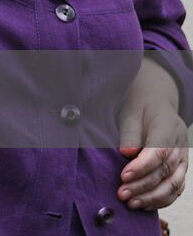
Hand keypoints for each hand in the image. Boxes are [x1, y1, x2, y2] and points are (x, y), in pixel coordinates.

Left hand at [117, 59, 187, 210]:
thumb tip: (126, 154)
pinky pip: (176, 188)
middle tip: (122, 194)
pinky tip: (144, 204)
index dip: (142, 167)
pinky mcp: (181, 169)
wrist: (155, 101)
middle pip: (165, 170)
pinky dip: (162, 200)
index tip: (123, 176)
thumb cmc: (140, 107)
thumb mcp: (130, 113)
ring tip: (131, 203)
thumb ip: (129, 133)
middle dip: (143, 186)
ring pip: (173, 184)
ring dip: (152, 197)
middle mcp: (180, 144)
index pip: (159, 151)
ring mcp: (183, 158)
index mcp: (168, 126)